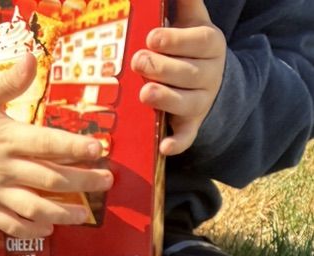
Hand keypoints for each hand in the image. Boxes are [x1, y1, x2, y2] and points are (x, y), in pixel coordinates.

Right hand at [0, 52, 112, 237]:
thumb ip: (8, 81)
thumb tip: (31, 60)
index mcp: (7, 138)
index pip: (48, 144)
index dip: (75, 147)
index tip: (98, 149)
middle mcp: (5, 169)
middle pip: (50, 179)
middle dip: (82, 182)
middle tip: (106, 182)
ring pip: (34, 208)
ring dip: (62, 213)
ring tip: (84, 215)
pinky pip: (10, 224)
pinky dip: (30, 230)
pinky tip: (48, 230)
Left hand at [132, 0, 226, 156]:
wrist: (212, 80)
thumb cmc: (191, 47)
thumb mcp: (193, 20)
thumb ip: (186, 2)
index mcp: (210, 45)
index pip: (197, 42)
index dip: (175, 40)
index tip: (152, 37)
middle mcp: (210, 75)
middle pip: (187, 73)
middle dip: (161, 68)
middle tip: (137, 62)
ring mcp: (202, 102)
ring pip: (186, 103)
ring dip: (165, 100)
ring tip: (144, 93)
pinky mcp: (192, 125)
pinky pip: (187, 136)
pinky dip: (177, 142)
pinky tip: (164, 147)